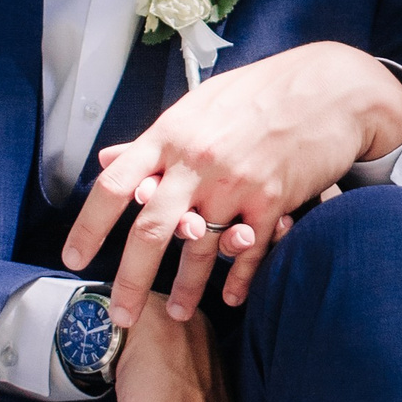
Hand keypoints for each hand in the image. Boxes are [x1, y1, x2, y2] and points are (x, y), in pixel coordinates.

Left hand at [65, 43, 401, 328]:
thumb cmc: (260, 91)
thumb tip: (109, 160)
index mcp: (170, 134)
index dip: (89, 226)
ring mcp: (235, 183)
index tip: (73, 258)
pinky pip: (248, 250)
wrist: (328, 87)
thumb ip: (154, 141)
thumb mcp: (198, 106)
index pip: (115, 184)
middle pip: (150, 230)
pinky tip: (232, 297)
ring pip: (200, 249)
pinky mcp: (272, 200)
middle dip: (130, 280)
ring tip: (178, 313)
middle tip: (120, 315)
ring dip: (186, 288)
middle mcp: (196, 161)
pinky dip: (240, 278)